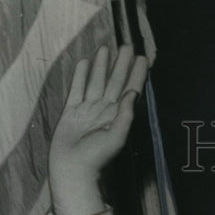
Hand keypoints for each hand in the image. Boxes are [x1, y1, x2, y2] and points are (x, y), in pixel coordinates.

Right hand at [48, 44, 148, 214]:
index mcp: (117, 116)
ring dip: (102, 65)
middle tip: (127, 45)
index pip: (129, 90)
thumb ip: (126, 115)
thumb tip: (132, 92)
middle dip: (121, 64)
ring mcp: (87, 110)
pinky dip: (80, 75)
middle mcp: (104, 110)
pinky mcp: (72, 111)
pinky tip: (85, 63)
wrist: (72, 169)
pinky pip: (77, 88)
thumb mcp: (117, 137)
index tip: (143, 58)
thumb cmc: (96, 158)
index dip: (136, 74)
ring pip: (96, 81)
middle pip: (114, 81)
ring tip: (106, 48)